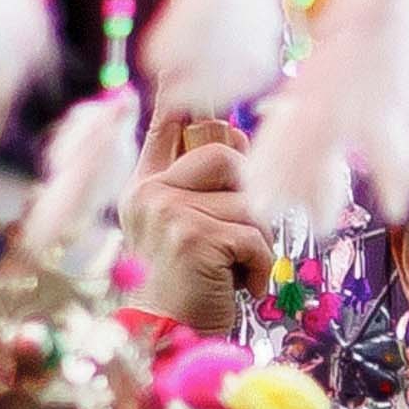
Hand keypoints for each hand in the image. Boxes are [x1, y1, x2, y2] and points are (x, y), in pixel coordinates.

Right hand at [122, 115, 269, 334]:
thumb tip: (228, 136)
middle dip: (249, 191)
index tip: (180, 68)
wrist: (171, 339)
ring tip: (232, 269)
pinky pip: (258, 237)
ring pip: (252, 199)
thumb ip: (198, 189)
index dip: (180, 96)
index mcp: (146, 186)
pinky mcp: (195, 235)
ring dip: (258, 240)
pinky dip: (261, 270)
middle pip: (227, 150)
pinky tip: (237, 286)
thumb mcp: (186, 232)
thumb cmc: (190, 288)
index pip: (168, 125)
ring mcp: (169, 210)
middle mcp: (151, 191)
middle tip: (237, 233)